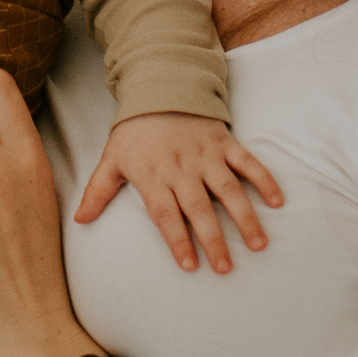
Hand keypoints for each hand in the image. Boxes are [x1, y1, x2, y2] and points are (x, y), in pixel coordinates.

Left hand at [73, 113, 283, 273]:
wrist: (159, 87)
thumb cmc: (134, 131)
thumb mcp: (111, 159)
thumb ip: (97, 191)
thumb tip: (79, 221)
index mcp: (154, 177)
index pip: (166, 215)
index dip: (178, 241)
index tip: (189, 266)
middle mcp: (182, 169)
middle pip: (199, 209)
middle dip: (213, 240)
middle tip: (226, 268)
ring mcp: (206, 155)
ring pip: (229, 190)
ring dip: (245, 217)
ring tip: (259, 244)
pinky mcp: (225, 142)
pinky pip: (248, 163)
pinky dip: (264, 180)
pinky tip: (278, 202)